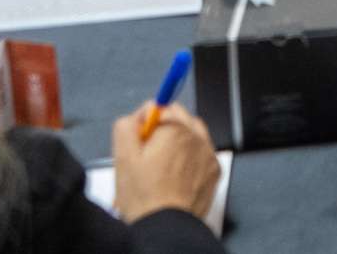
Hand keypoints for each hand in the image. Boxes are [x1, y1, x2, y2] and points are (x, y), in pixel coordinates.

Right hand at [111, 101, 221, 223]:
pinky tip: (176, 176)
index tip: (140, 142)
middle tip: (148, 155)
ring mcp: (208, 154)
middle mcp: (196, 138)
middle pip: (178, 118)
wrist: (165, 226)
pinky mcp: (214, 170)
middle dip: (163, 131)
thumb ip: (128, 125)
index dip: (146, 126)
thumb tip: (140, 113)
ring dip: (178, 143)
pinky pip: (202, 155)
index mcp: (174, 130)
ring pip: (192, 135)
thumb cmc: (145, 198)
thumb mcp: (122, 157)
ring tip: (162, 168)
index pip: (160, 109)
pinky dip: (191, 160)